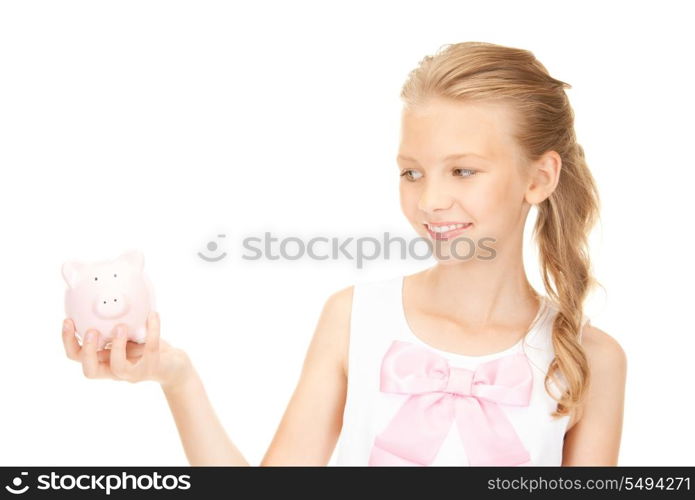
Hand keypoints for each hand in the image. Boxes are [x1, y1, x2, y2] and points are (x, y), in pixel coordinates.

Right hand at [62, 312, 190, 387]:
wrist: (174, 366)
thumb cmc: (146, 348)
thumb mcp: (127, 334)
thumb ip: (113, 324)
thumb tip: (104, 294)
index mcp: (104, 360)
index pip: (76, 357)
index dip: (68, 342)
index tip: (68, 320)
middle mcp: (115, 371)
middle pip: (90, 371)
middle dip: (86, 351)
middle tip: (90, 331)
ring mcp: (134, 373)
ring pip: (118, 367)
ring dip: (117, 345)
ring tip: (121, 325)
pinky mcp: (153, 368)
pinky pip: (151, 349)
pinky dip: (152, 330)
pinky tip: (153, 314)